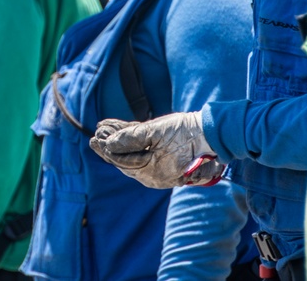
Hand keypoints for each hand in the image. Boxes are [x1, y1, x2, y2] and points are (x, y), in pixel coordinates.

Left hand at [88, 111, 215, 188]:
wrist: (212, 133)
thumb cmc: (185, 133)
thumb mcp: (155, 132)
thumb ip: (131, 138)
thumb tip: (109, 144)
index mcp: (151, 172)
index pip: (122, 162)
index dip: (107, 151)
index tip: (94, 139)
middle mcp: (154, 175)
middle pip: (125, 162)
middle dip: (109, 149)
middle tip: (93, 138)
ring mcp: (160, 168)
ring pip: (133, 156)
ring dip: (118, 144)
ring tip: (102, 132)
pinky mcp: (165, 158)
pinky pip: (143, 152)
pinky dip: (131, 142)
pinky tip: (120, 131)